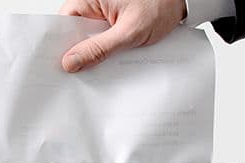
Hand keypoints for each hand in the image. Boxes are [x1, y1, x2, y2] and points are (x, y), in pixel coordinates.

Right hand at [58, 0, 186, 72]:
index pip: (63, 22)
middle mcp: (93, 1)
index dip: (61, 44)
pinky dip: (104, 46)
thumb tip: (71, 62)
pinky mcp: (111, 16)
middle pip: (75, 30)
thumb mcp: (129, 32)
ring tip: (99, 67)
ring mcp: (102, 9)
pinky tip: (110, 59)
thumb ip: (99, 48)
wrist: (183, 0)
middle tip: (82, 74)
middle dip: (80, 50)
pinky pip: (101, 34)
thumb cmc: (161, 5)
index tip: (63, 67)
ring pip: (88, 34)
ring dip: (94, 50)